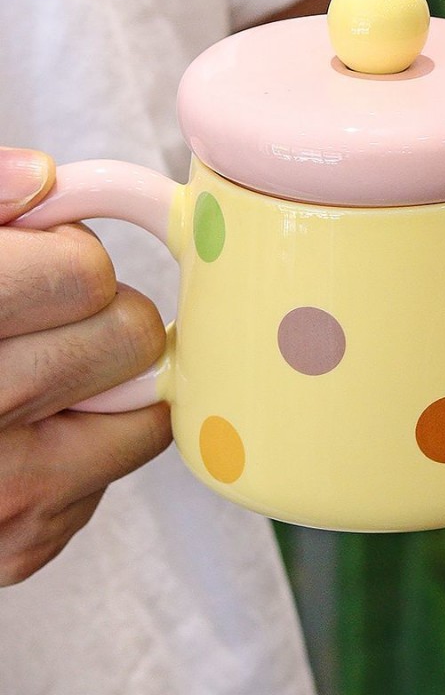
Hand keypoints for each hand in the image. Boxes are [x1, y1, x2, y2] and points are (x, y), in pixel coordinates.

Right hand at [0, 149, 169, 584]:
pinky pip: (110, 472)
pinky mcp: (19, 550)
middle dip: (95, 317)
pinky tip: (12, 439)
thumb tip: (40, 180)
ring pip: (143, 409)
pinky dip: (78, 450)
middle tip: (33, 323)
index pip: (84, 274)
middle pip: (129, 334)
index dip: (65, 256)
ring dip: (101, 388)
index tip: (34, 263)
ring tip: (23, 380)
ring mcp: (0, 498)